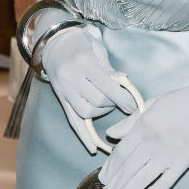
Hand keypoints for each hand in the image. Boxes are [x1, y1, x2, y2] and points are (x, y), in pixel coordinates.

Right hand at [42, 26, 136, 152]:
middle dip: (113, 104)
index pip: (107, 87)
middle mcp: (71, 78)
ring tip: (107, 106)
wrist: (55, 41)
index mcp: (83, 63)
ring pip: (85, 112)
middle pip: (97, 101)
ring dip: (101, 113)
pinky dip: (83, 136)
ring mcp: (64, 90)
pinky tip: (93, 147)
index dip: (123, 99)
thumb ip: (110, 70)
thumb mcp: (97, 50)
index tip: (134, 106)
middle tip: (120, 101)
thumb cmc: (81, 43)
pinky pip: (72, 120)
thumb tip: (126, 87)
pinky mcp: (61, 99)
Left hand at [98, 82, 188, 188]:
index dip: (110, 168)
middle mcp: (155, 140)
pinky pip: (166, 182)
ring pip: (144, 178)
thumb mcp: (152, 104)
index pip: (122, 152)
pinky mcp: (186, 161)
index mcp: (145, 124)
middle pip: (129, 168)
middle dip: (116, 185)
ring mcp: (171, 153)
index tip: (103, 179)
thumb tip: (111, 134)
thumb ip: (130, 121)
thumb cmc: (182, 100)